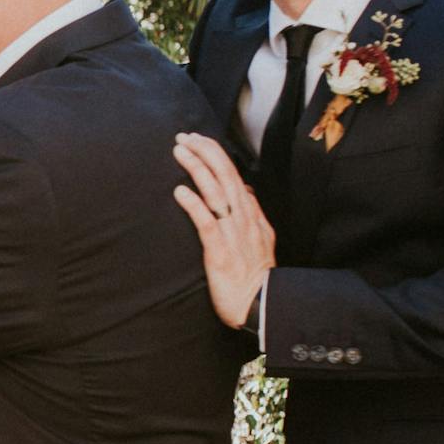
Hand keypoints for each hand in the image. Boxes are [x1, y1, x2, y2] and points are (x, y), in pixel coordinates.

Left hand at [171, 133, 273, 330]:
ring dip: (197, 169)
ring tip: (180, 151)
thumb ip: (252, 214)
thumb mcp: (261, 239)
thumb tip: (245, 192)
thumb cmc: (257, 277)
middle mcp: (244, 219)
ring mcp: (233, 234)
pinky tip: (180, 191)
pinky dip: (194, 205)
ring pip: (216, 193)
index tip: (199, 140)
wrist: (263, 306)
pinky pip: (207, 223)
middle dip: (205, 152)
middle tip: (184, 136)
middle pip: (225, 176)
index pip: (234, 175)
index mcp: (252, 215)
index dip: (216, 155)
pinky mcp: (220, 252)